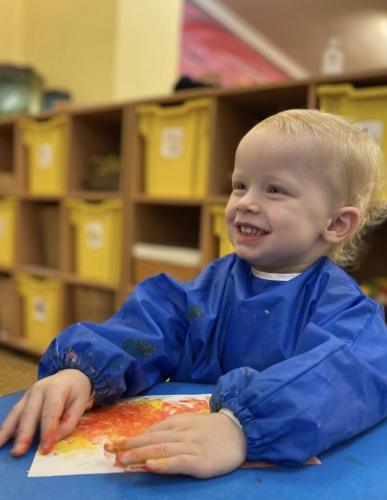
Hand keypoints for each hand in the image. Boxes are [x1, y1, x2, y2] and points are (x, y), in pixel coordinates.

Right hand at [0, 369, 91, 455]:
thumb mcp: (80, 404)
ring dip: (8, 431)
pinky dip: (5, 427)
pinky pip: (13, 414)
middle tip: (18, 452)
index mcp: (57, 388)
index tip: (45, 449)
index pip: (50, 412)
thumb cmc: (76, 391)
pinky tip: (0, 439)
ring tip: (0, 446)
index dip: (47, 432)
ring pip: (17, 413)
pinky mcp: (23, 400)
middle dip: (24, 434)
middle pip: (30, 413)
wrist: (70, 375)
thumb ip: (69, 422)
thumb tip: (53, 439)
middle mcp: (39, 389)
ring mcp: (28, 394)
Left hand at [105, 412, 246, 477]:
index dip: (132, 438)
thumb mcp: (191, 422)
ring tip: (122, 459)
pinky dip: (164, 464)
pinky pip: (180, 462)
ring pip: (161, 449)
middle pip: (152, 439)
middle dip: (129, 445)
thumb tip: (148, 435)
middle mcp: (182, 433)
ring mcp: (191, 446)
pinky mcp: (201, 461)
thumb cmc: (214, 429)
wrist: (241, 430)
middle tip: (108, 450)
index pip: (151, 431)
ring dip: (140, 454)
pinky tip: (151, 466)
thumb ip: (171, 429)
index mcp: (179, 423)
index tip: (113, 444)